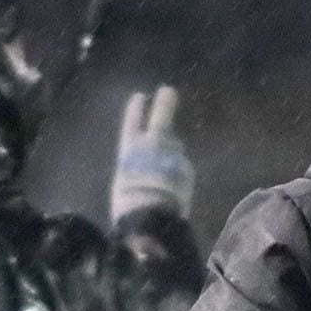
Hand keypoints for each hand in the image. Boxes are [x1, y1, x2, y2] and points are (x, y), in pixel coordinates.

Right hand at [112, 83, 195, 221]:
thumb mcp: (124, 181)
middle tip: (168, 91)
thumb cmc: (129, 205)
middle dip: (165, 103)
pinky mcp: (186, 169)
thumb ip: (135, 166)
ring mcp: (172, 156)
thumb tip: (144, 164)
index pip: (132, 122)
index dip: (136, 109)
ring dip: (171, 150)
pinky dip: (177, 170)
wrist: (151, 219)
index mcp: (130, 149)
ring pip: (174, 145)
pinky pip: (181, 165)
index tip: (140, 96)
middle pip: (161, 118)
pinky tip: (172, 184)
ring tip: (165, 164)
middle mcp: (152, 146)